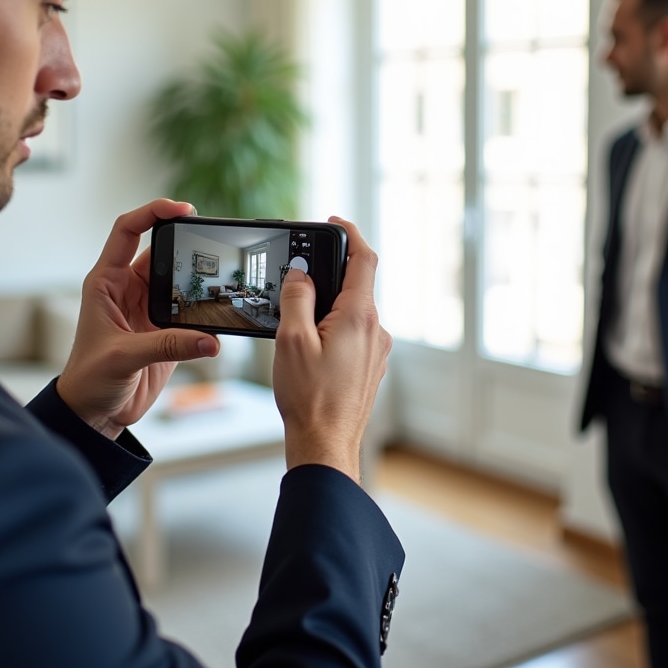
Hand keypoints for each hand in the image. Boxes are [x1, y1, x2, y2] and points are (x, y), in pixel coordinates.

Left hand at [56, 199, 219, 437]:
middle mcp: (128, 289)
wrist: (95, 414)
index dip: (152, 213)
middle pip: (161, 251)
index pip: (127, 232)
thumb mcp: (122, 357)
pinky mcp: (166, 331)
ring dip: (198, 279)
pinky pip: (191, 312)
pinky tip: (219, 314)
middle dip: (185, 241)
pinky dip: (206, 312)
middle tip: (212, 238)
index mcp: (107, 282)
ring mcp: (149, 309)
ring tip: (220, 275)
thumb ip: (167, 346)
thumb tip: (209, 340)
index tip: (181, 210)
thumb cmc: (89, 380)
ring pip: (179, 280)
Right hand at [271, 218, 391, 482]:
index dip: (350, 234)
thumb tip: (301, 274)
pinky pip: (354, 334)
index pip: (364, 260)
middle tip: (299, 278)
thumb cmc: (309, 398)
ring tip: (297, 325)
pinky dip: (333, 328)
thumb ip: (296, 299)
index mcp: (359, 317)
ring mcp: (376, 350)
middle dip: (329, 276)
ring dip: (328, 307)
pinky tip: (310, 348)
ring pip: (353, 312)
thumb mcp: (291, 340)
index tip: (335, 222)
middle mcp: (375, 330)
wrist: (326, 445)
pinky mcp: (370, 367)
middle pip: (356, 286)